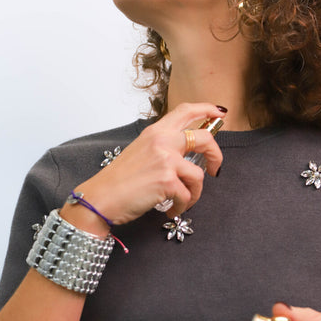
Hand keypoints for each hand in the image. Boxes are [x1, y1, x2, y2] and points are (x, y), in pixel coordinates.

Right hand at [61, 103, 223, 229]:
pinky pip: (187, 196)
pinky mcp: (167, 180)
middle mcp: (162, 141)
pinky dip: (181, 207)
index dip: (207, 110)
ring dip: (195, 193)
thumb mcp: (141, 152)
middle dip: (216, 155)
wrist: (101, 198)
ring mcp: (166, 160)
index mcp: (155, 132)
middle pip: (204, 138)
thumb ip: (162, 148)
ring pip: (198, 175)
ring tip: (182, 202)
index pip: (186, 111)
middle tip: (215, 169)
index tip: (220, 114)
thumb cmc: (118, 180)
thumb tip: (185, 154)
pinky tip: (170, 210)